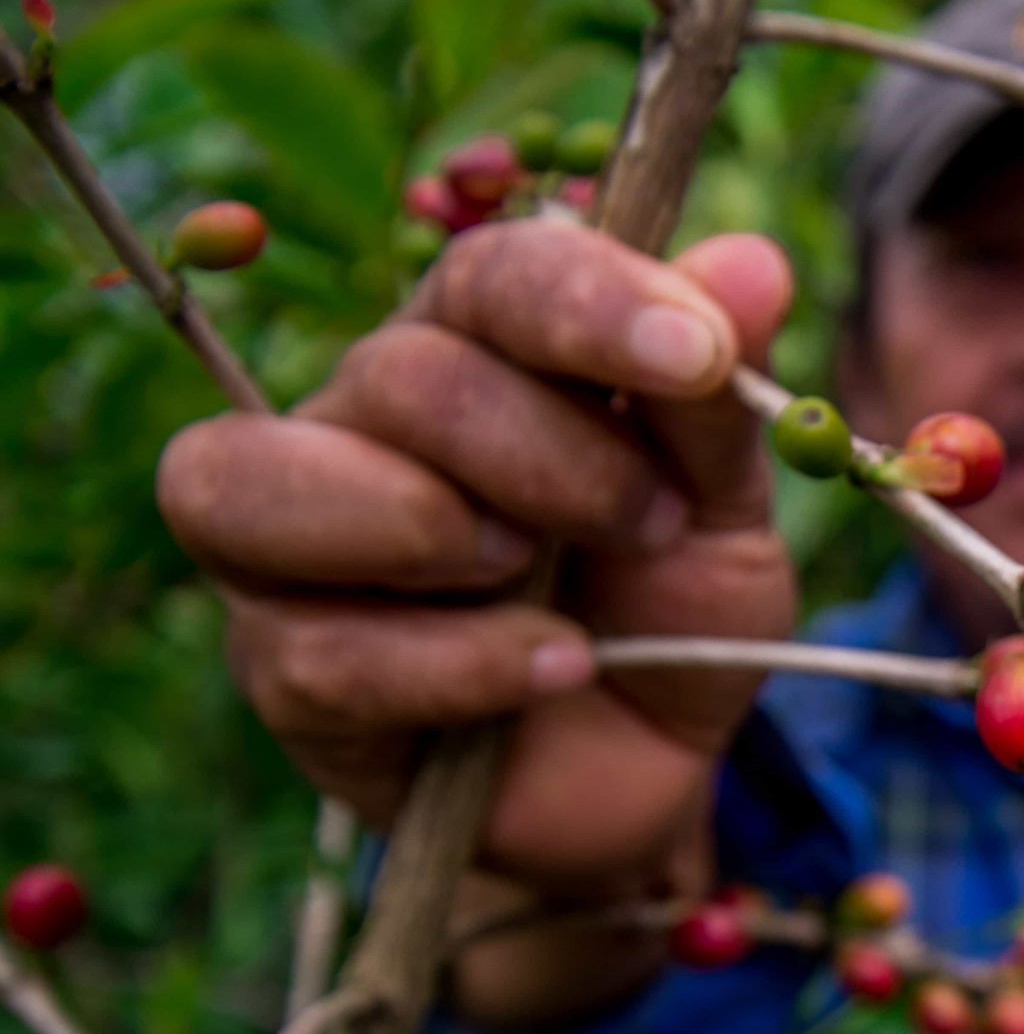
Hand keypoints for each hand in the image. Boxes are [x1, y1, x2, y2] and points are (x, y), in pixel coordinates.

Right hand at [155, 220, 798, 899]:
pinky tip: (558, 669)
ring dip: (436, 529)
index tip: (700, 355)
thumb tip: (752, 266)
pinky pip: (317, 650)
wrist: (655, 767)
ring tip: (545, 578)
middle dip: (553, 455)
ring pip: (261, 481)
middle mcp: (360, 421)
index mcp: (474, 346)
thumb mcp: (728, 506)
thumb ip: (721, 398)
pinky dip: (461, 664)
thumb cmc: (672, 607)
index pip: (492, 273)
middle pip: (401, 375)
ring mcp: (293, 546)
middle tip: (652, 522)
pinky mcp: (283, 671)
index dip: (591, 302)